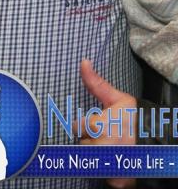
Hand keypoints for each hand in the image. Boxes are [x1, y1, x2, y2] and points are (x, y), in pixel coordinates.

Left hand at [79, 60, 135, 188]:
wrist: (162, 142)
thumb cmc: (137, 118)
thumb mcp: (117, 98)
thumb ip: (96, 83)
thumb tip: (83, 62)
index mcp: (98, 127)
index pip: (77, 127)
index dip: (85, 124)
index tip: (97, 123)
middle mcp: (102, 148)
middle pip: (83, 145)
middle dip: (91, 140)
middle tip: (107, 135)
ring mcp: (110, 166)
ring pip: (91, 160)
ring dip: (98, 154)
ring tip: (112, 146)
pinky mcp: (118, 180)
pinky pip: (104, 175)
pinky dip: (109, 170)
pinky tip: (119, 159)